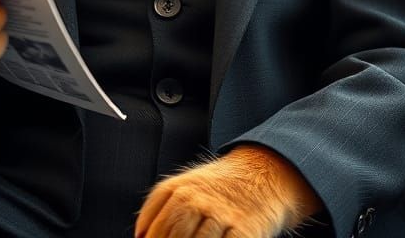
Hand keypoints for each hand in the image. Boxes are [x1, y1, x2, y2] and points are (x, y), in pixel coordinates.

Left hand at [135, 145, 322, 237]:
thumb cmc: (221, 185)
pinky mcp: (245, 230)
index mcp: (181, 190)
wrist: (265, 172)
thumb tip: (140, 234)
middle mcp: (200, 200)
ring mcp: (223, 216)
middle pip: (174, 234)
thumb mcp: (186, 184)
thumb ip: (158, 205)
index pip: (156, 225)